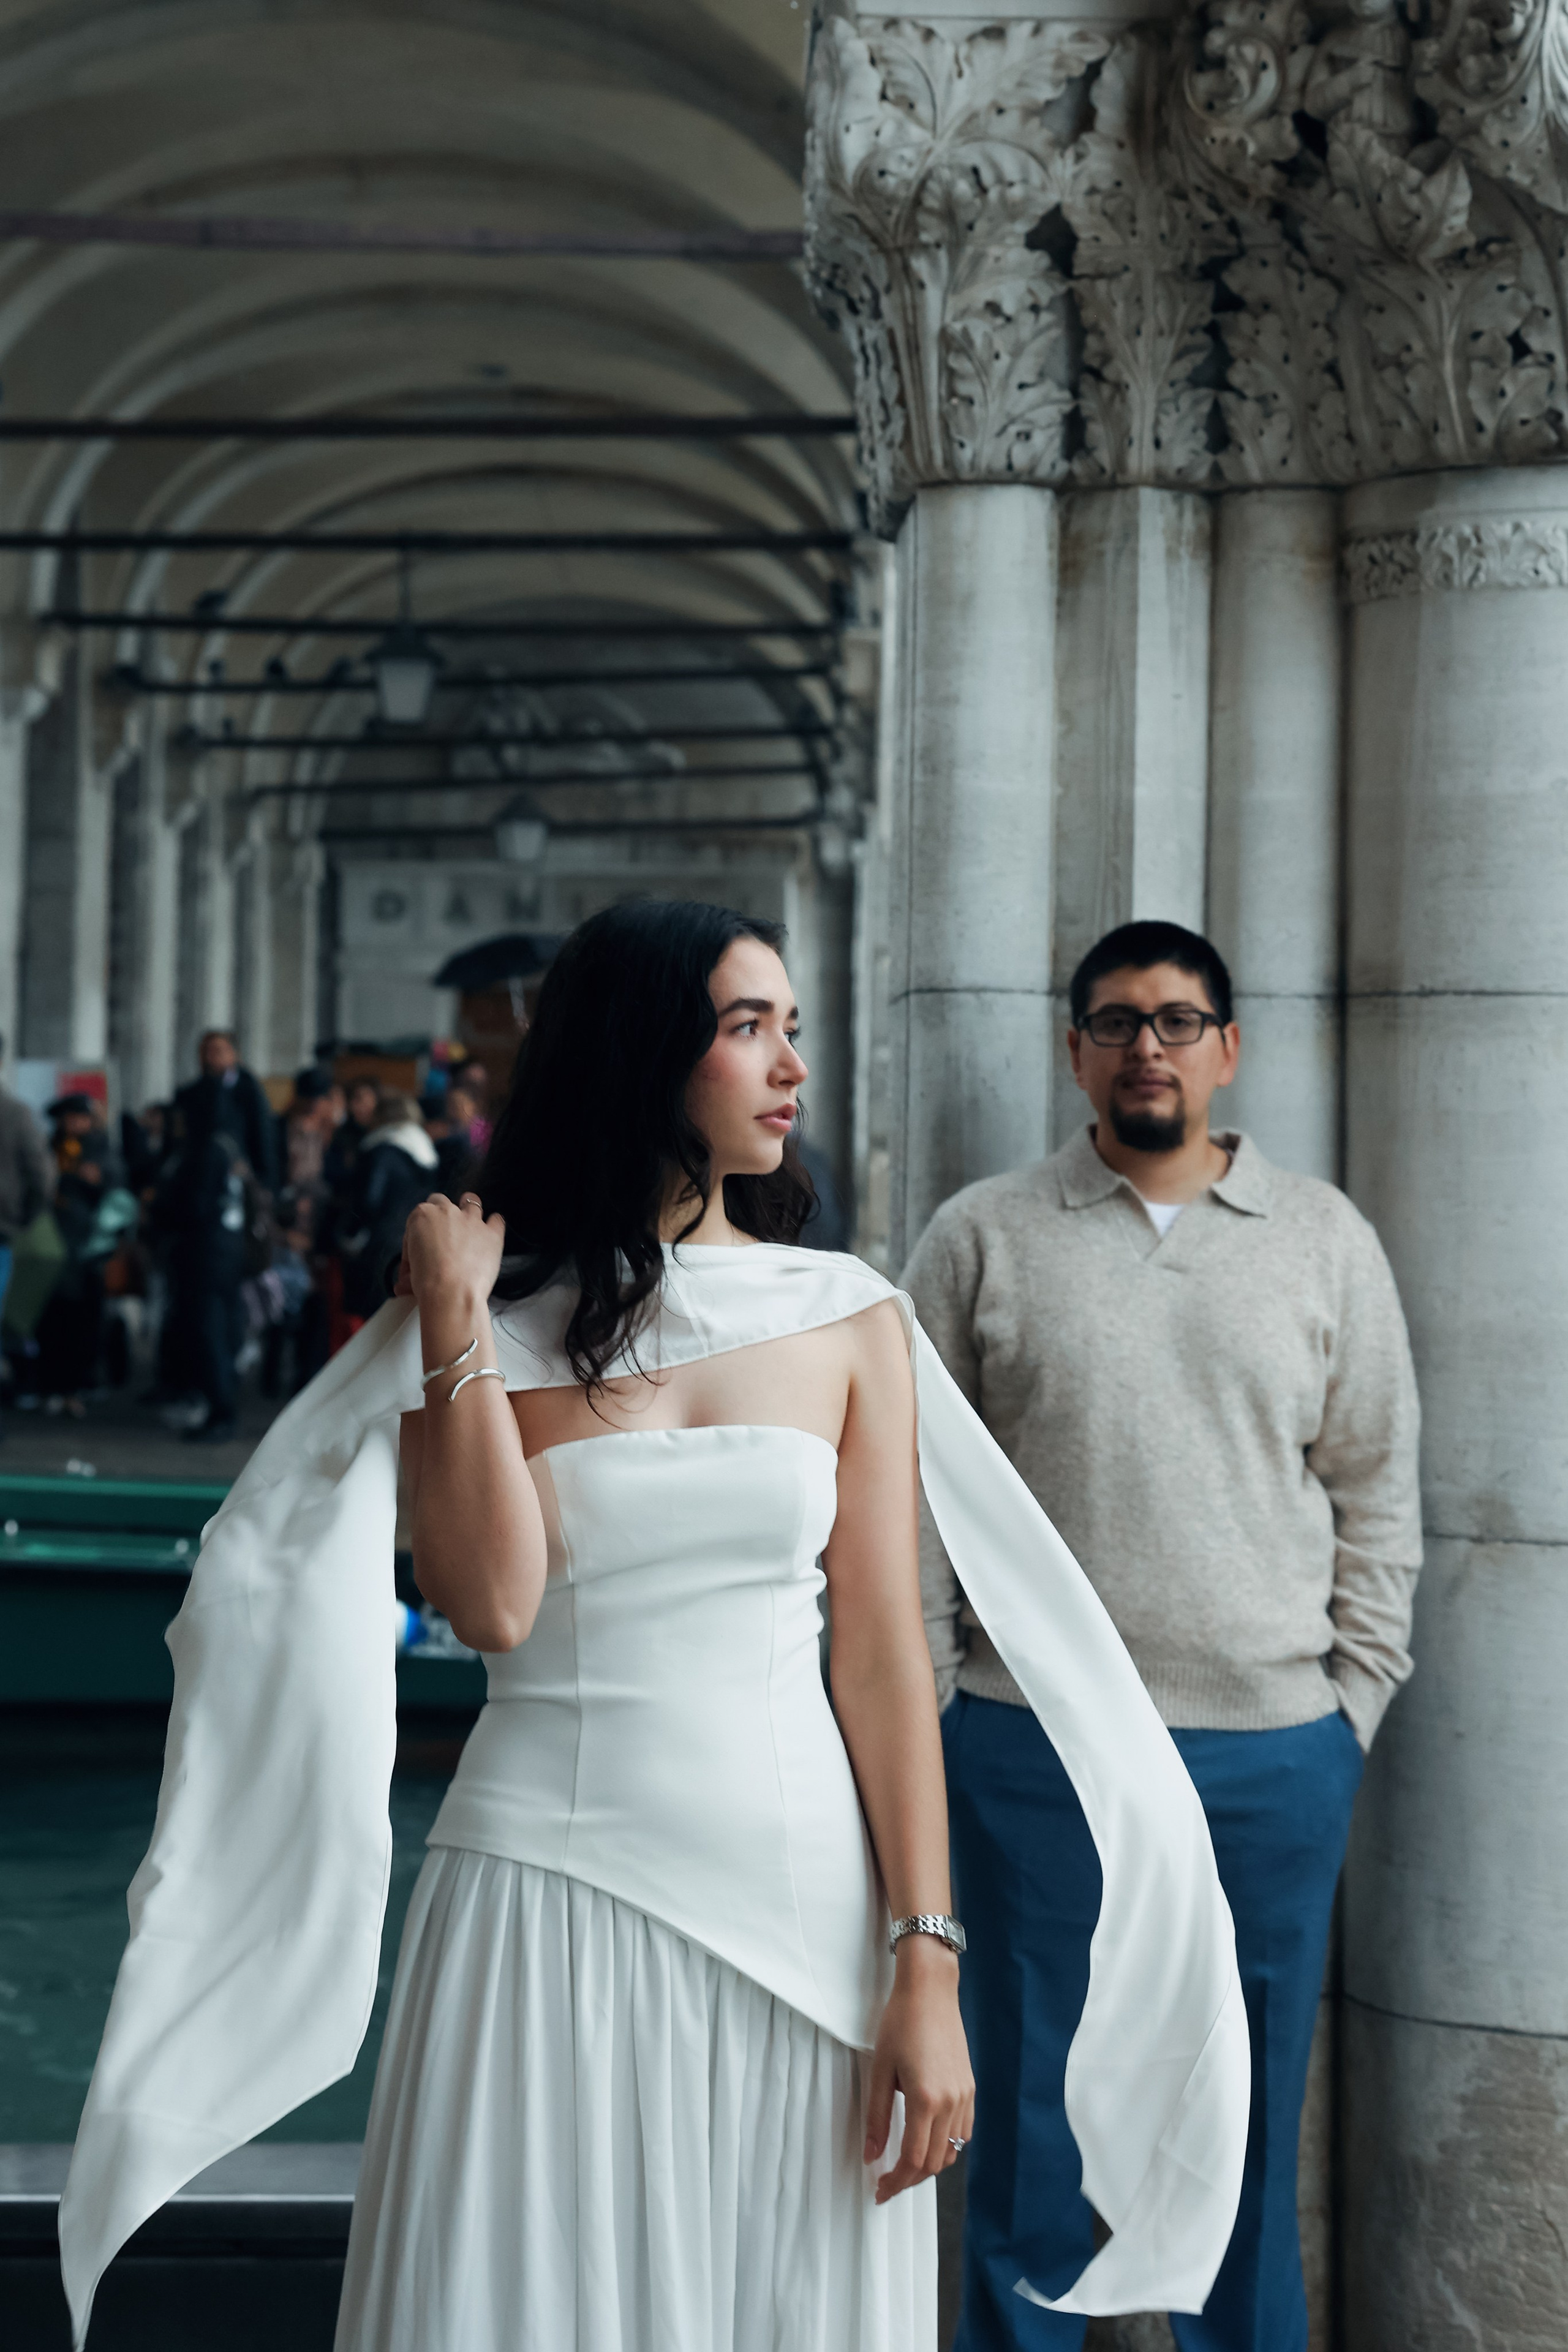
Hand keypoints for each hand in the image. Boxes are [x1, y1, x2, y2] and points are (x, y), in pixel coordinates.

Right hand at [396, 1192, 505, 1307]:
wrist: (451, 1293)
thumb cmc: (425, 1282)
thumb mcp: (408, 1269)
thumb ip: (411, 1264)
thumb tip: (406, 1281)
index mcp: (422, 1215)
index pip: (419, 1217)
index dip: (419, 1235)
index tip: (421, 1252)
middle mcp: (447, 1211)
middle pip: (442, 1202)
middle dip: (442, 1215)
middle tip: (443, 1236)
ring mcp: (472, 1220)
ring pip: (472, 1201)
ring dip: (469, 1211)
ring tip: (469, 1227)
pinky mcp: (492, 1233)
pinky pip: (496, 1220)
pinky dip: (494, 1225)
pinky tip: (490, 1235)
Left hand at [865, 1941, 974, 2202]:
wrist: (931, 1991)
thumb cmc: (900, 2023)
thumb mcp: (880, 2070)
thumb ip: (876, 2117)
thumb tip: (871, 2155)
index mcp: (925, 2099)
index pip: (913, 2160)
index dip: (896, 2182)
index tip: (879, 2191)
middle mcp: (951, 2103)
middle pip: (933, 2162)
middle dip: (909, 2180)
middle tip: (887, 2183)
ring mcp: (964, 2096)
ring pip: (950, 2151)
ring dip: (927, 2165)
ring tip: (903, 2165)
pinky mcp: (970, 2088)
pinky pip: (962, 2132)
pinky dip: (945, 2146)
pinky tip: (926, 2140)